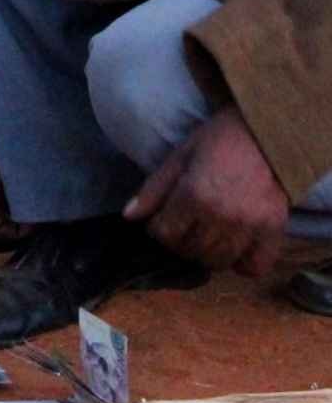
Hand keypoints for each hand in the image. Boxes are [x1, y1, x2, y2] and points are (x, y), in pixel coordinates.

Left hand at [124, 107, 290, 275]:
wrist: (263, 135)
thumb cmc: (216, 141)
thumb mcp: (179, 157)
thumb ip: (154, 189)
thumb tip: (128, 216)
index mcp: (194, 195)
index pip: (165, 233)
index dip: (157, 229)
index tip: (161, 221)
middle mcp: (222, 216)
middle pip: (190, 251)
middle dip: (179, 242)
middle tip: (182, 227)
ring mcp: (250, 227)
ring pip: (218, 262)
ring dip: (206, 254)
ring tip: (205, 236)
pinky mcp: (274, 232)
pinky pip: (255, 267)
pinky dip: (242, 265)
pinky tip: (234, 249)